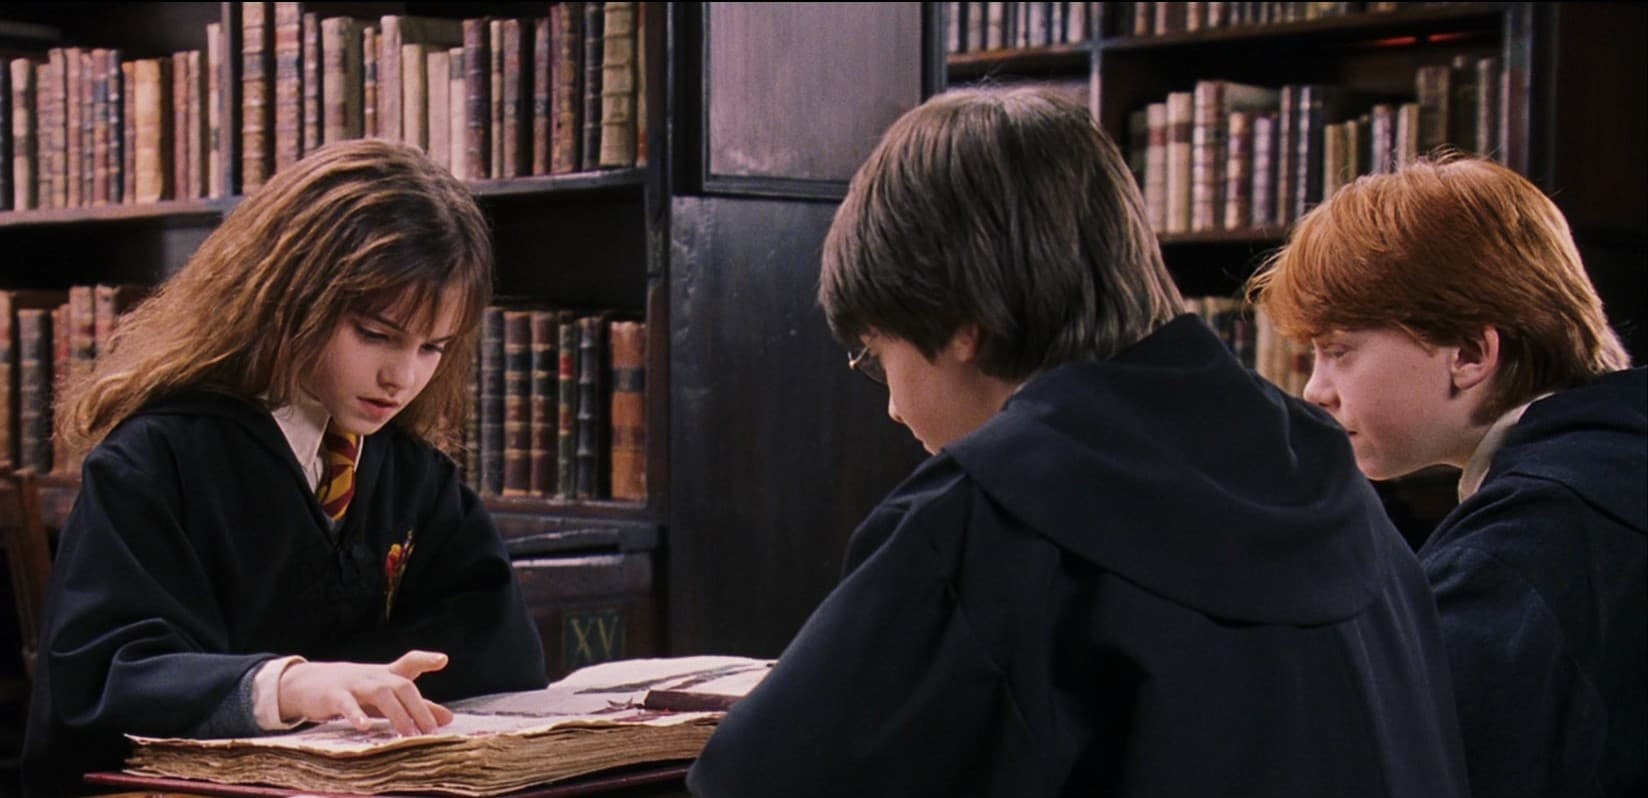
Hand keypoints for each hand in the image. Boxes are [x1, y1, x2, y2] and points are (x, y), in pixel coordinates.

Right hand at [277, 650, 456, 735]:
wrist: (308, 683)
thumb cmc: (356, 691)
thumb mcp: (386, 696)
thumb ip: (417, 706)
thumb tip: (448, 718)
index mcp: (388, 675)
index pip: (410, 662)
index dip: (426, 659)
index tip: (442, 660)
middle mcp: (375, 677)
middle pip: (402, 685)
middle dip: (419, 707)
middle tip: (432, 731)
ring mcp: (354, 684)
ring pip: (380, 694)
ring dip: (397, 714)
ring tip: (409, 734)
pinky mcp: (334, 696)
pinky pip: (346, 704)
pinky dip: (356, 714)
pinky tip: (364, 726)